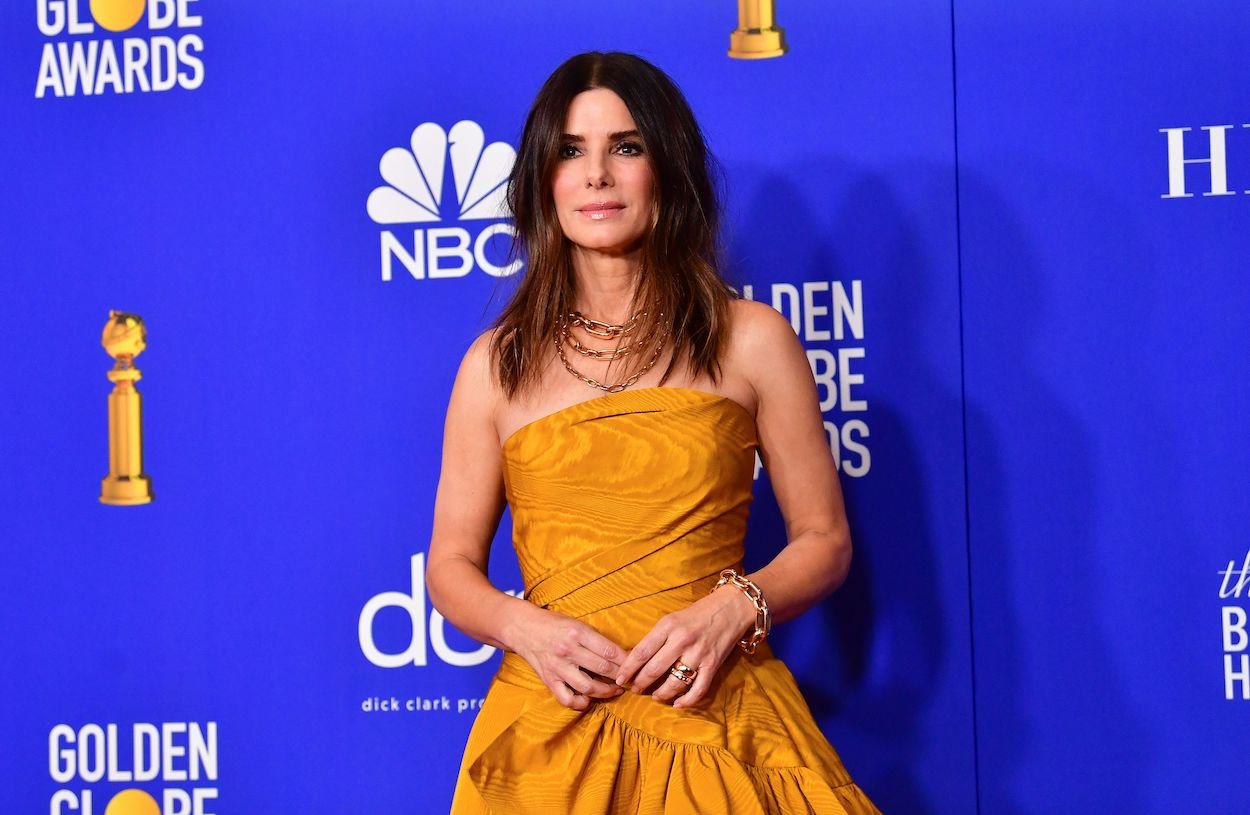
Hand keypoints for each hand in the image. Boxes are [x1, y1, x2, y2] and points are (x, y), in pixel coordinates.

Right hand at [511, 605, 627, 710]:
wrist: (523, 628)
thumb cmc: (554, 624)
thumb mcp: (577, 623)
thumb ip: (595, 638)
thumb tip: (620, 654)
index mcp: (578, 633)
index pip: (609, 650)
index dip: (626, 661)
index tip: (636, 666)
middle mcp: (568, 650)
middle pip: (603, 669)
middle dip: (621, 676)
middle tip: (631, 679)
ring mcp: (558, 667)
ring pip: (588, 687)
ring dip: (606, 692)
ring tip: (615, 690)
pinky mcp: (549, 680)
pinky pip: (567, 699)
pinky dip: (580, 703)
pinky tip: (588, 699)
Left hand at [614, 586, 756, 708]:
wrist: (731, 608)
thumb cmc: (697, 613)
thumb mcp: (672, 619)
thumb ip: (657, 638)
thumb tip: (637, 661)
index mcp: (668, 626)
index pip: (641, 652)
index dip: (627, 669)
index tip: (619, 678)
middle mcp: (681, 640)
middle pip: (653, 670)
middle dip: (640, 684)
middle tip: (634, 689)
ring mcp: (698, 654)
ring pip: (673, 683)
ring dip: (660, 694)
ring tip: (655, 696)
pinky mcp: (713, 665)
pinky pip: (697, 690)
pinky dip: (686, 701)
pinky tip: (677, 704)